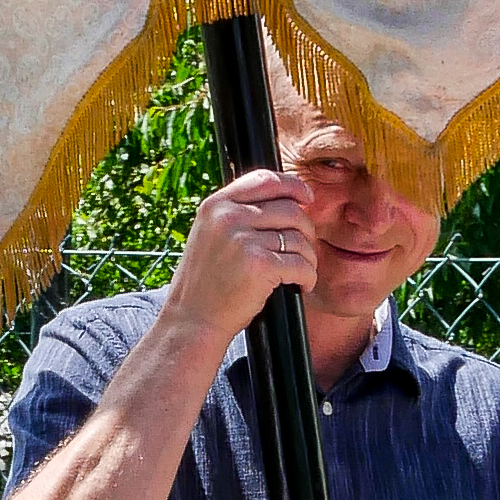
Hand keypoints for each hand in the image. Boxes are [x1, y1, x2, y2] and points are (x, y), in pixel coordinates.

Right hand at [160, 171, 314, 352]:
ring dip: (308, 258)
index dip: (293, 185)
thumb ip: (237, 213)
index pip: (265, 180)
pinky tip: (301, 285)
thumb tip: (286, 199)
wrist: (191, 320)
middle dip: (306, 231)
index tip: (307, 197)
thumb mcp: (210, 235)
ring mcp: (243, 239)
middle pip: (290, 209)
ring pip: (299, 239)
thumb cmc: (205, 283)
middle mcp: (228, 217)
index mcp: (216, 205)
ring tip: (302, 273)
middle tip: (304, 250)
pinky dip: (308, 277)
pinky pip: (300, 263)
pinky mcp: (259, 265)